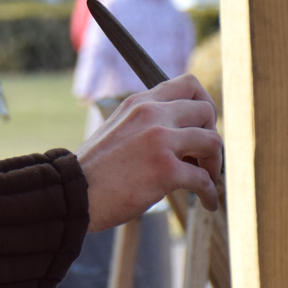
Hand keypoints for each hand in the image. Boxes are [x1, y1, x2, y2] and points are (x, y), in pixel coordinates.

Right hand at [76, 75, 221, 231]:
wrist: (73, 192)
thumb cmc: (95, 170)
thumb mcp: (118, 129)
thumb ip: (146, 123)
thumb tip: (181, 135)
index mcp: (139, 102)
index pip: (188, 84)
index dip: (205, 104)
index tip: (202, 126)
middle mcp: (150, 114)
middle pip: (206, 110)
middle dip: (213, 134)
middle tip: (205, 156)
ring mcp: (159, 140)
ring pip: (212, 141)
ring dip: (215, 164)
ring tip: (207, 179)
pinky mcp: (164, 169)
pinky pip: (204, 178)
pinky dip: (210, 193)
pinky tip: (207, 203)